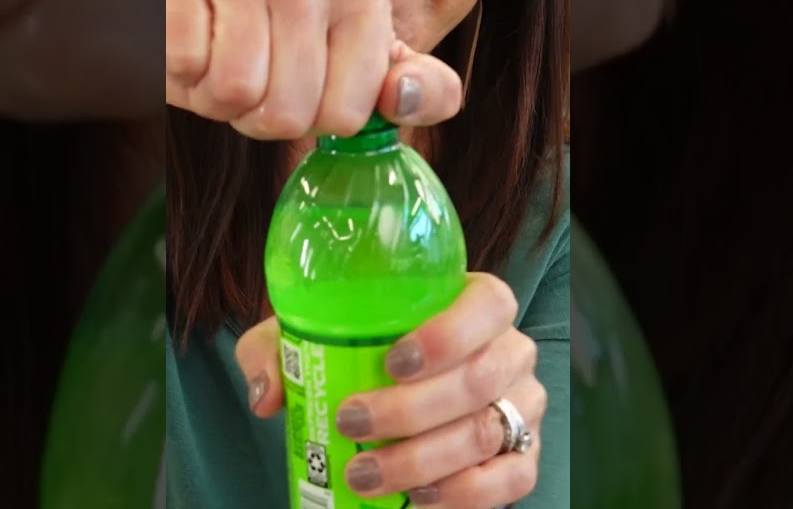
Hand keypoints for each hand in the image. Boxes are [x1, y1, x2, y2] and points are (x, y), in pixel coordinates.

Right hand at [166, 0, 462, 138]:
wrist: (196, 11)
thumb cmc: (283, 50)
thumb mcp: (362, 72)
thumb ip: (421, 90)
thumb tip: (401, 96)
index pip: (347, 114)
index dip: (317, 121)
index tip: (307, 86)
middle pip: (290, 110)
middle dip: (263, 117)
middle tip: (256, 83)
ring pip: (236, 90)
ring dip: (219, 100)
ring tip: (222, 64)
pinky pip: (185, 65)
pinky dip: (181, 77)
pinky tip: (192, 47)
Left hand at [236, 273, 542, 507]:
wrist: (393, 396)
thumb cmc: (359, 352)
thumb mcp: (313, 334)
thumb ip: (278, 350)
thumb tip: (268, 396)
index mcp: (477, 304)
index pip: (487, 306)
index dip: (447, 335)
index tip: (391, 363)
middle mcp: (511, 351)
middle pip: (480, 379)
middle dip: (412, 410)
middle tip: (350, 422)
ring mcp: (524, 407)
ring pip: (487, 433)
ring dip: (421, 460)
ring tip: (364, 475)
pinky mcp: (525, 457)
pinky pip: (513, 481)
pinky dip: (464, 496)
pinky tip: (417, 498)